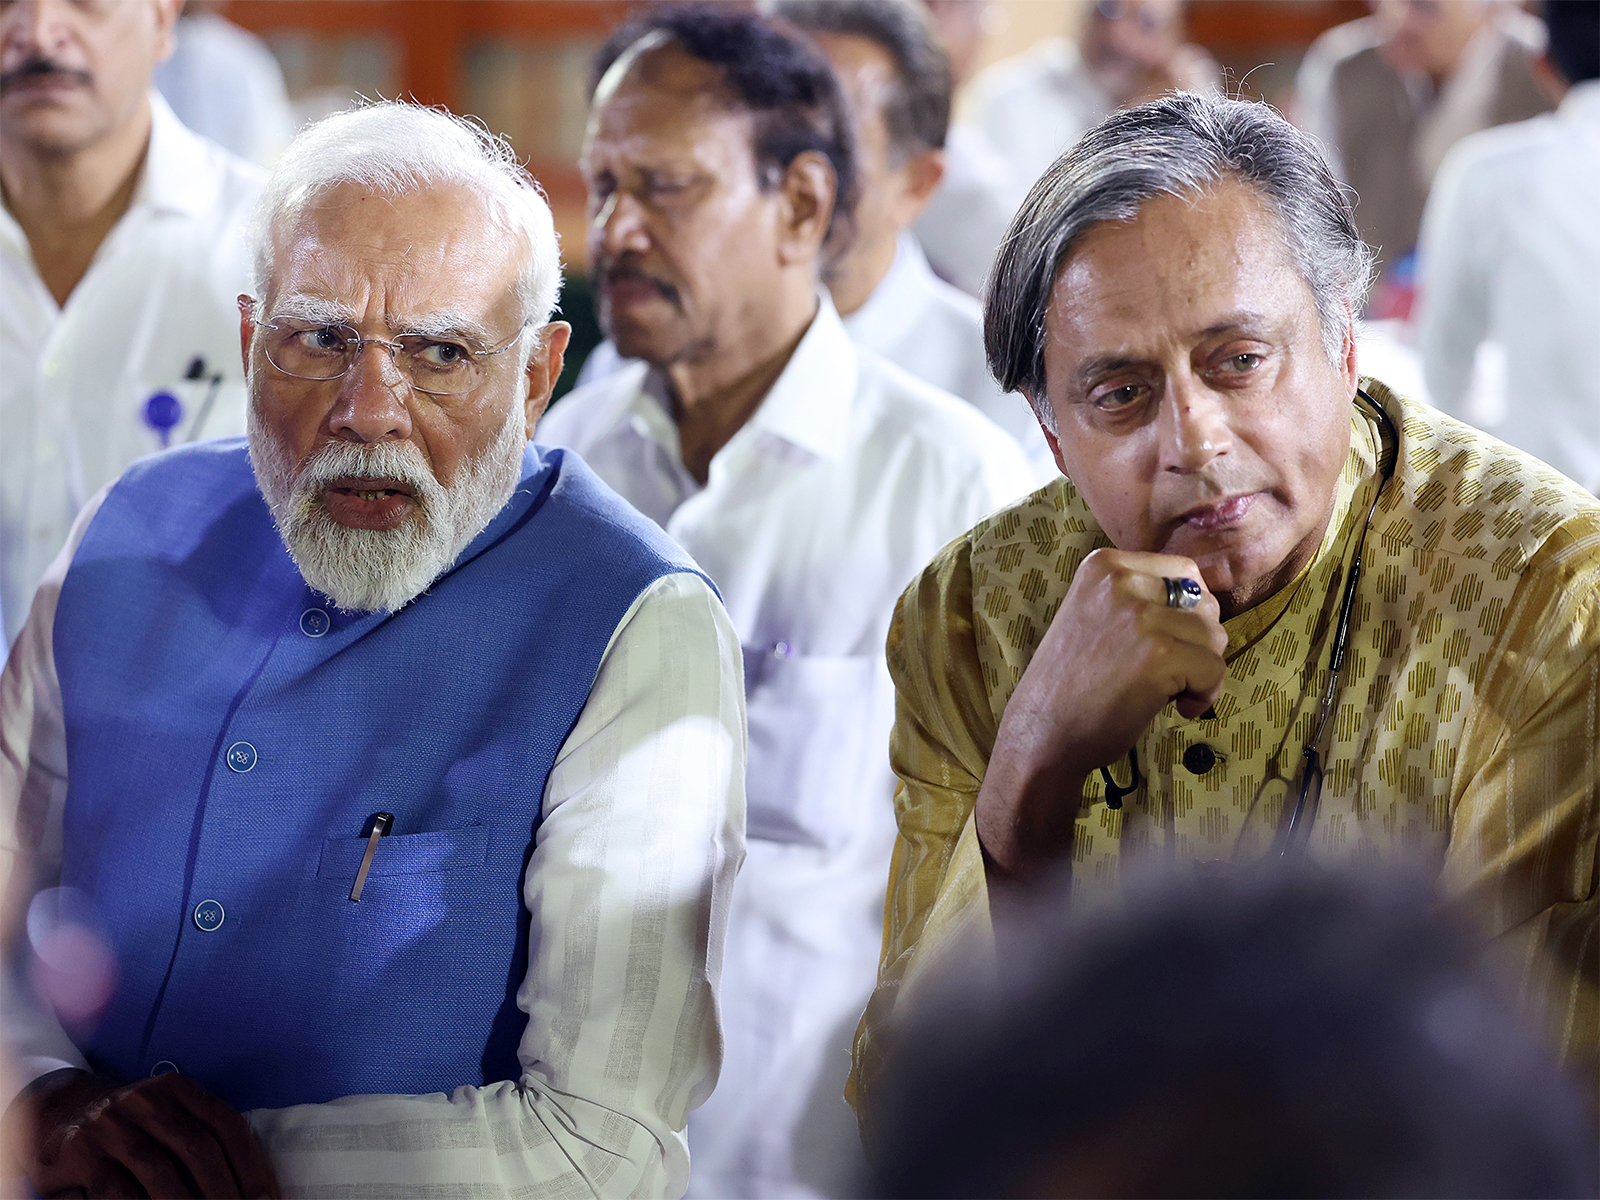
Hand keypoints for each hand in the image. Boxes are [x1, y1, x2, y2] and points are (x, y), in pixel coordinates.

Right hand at [5, 1068, 278, 1198]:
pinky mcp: (81, 1156)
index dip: (251, 1164)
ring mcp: (111, 1128)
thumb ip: (201, 1132)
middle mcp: (146, 1101)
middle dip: (225, 1191)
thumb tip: (253, 1183)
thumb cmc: (129, 1122)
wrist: (56, 1111)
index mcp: (177, 1089)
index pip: (226, 1125)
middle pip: (199, 1149)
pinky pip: (119, 1193)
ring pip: (161, 1174)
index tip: (266, 1197)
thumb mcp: (167, 1112)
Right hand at [975, 549, 1228, 878]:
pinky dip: (1205, 694)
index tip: (1162, 645)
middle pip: (1204, 603)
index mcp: (1104, 564)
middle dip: (1197, 642)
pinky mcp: (1158, 655)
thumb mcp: (1096, 613)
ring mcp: (1139, 616)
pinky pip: (1214, 669)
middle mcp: (1121, 581)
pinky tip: (1177, 708)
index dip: (1187, 614)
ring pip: (1215, 636)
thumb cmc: (1073, 682)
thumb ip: (1140, 598)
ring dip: (1201, 670)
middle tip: (1165, 673)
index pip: (1184, 572)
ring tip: (1167, 691)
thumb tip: (1210, 598)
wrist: (1041, 733)